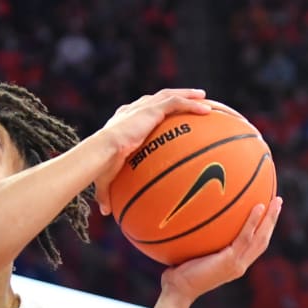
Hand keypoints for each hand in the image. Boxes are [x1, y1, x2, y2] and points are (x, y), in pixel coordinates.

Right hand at [93, 88, 212, 216]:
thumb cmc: (100, 165)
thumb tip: (106, 212)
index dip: (153, 110)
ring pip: (170, 95)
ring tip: (203, 97)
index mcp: (123, 121)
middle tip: (191, 100)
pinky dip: (192, 105)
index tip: (162, 113)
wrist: (102, 151)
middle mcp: (133, 110)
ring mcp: (143, 107)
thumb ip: (108, 193)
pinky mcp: (151, 109)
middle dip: (175, 96)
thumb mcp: (105, 180)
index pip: (140, 111)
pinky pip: (176, 104)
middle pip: (159, 98)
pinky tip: (208, 112)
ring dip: (188, 95)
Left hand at [161, 196, 282, 302]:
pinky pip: (245, 237)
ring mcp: (237, 265)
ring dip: (270, 219)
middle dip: (273, 220)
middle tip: (278, 200)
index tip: (267, 211)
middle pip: (263, 240)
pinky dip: (253, 221)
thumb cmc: (178, 273)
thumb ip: (199, 241)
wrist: (177, 291)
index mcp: (235, 264)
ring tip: (277, 200)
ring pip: (260, 238)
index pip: (255, 245)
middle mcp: (240, 265)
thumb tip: (191, 218)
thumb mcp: (192, 254)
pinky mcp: (230, 262)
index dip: (263, 229)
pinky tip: (258, 206)